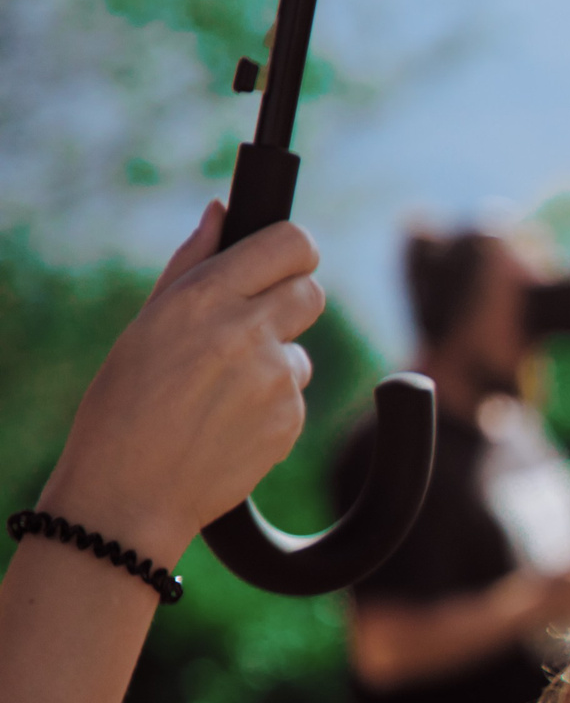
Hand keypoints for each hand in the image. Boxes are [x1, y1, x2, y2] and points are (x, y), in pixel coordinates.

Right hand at [41, 203, 325, 564]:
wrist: (130, 490)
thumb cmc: (125, 401)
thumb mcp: (146, 323)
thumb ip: (192, 263)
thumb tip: (223, 211)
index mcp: (204, 297)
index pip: (292, 244)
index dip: (296, 250)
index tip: (288, 260)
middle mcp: (245, 331)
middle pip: (313, 292)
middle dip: (291, 303)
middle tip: (252, 327)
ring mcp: (274, 378)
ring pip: (300, 351)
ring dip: (273, 362)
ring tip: (217, 392)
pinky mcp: (291, 419)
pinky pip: (295, 396)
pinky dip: (271, 405)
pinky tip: (227, 423)